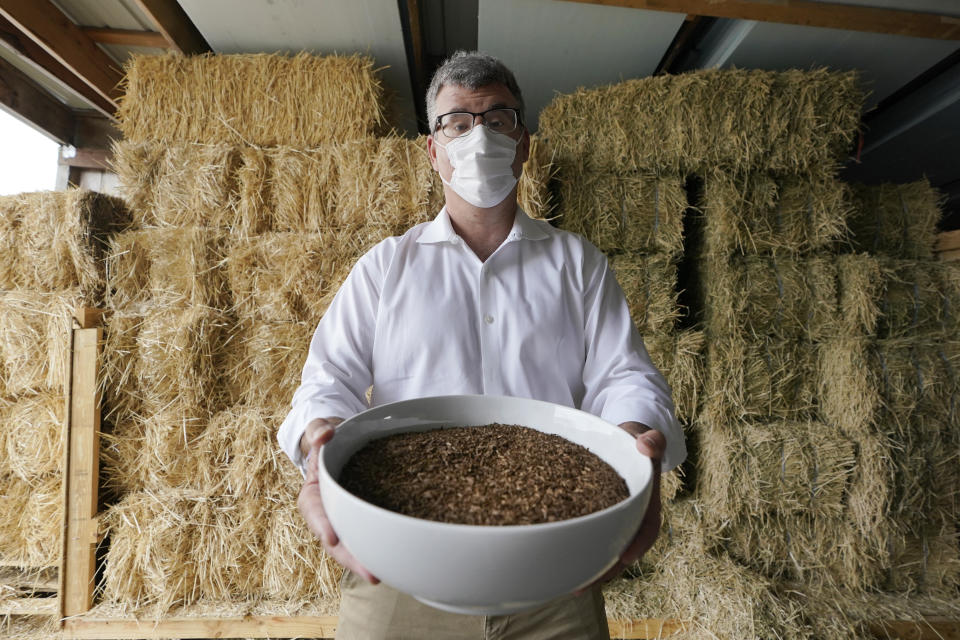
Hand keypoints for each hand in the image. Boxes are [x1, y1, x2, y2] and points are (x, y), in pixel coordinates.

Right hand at [296, 417, 379, 583]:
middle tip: (372, 574)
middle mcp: (327, 514)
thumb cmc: (328, 439)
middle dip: (352, 558)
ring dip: (368, 561)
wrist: (340, 445)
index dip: (322, 526)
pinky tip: (399, 560)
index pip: (315, 513)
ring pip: (354, 546)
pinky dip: (380, 548)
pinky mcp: (363, 520)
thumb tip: (326, 434)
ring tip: (387, 575)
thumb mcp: (319, 430)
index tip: (332, 537)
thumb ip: (318, 431)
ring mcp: (345, 520)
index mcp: (312, 496)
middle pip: (336, 541)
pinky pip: (370, 536)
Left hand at [576, 421, 664, 592]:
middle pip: (622, 550)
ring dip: (589, 569)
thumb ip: (651, 440)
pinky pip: (587, 538)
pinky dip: (575, 552)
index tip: (625, 559)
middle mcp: (631, 517)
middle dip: (605, 570)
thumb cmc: (633, 439)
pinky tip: (556, 566)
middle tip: (583, 585)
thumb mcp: (643, 436)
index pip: (648, 528)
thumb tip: (647, 445)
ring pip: (604, 549)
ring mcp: (613, 520)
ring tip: (566, 586)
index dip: (638, 545)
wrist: (618, 440)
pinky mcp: (594, 518)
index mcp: (647, 502)